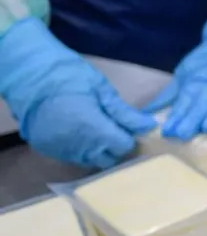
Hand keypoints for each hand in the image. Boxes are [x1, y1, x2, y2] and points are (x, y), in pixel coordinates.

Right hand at [0, 19, 154, 168]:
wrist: (29, 74)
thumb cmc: (69, 76)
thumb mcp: (101, 90)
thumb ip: (124, 113)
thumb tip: (149, 127)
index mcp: (94, 129)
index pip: (123, 147)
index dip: (128, 137)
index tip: (127, 127)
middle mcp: (78, 146)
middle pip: (108, 159)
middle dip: (115, 147)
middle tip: (114, 129)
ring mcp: (61, 150)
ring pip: (90, 161)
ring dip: (97, 150)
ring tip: (96, 130)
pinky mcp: (47, 149)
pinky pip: (72, 156)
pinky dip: (79, 149)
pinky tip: (78, 133)